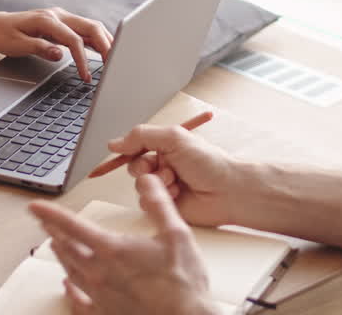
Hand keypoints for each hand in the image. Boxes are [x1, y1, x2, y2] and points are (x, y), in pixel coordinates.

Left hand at [0, 7, 112, 80]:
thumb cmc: (3, 35)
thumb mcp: (16, 45)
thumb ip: (39, 48)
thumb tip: (60, 54)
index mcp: (47, 20)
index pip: (74, 39)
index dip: (84, 59)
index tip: (87, 78)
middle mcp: (58, 16)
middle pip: (91, 27)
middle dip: (106, 45)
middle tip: (115, 66)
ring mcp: (62, 18)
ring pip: (91, 27)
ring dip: (105, 42)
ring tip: (114, 61)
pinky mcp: (63, 24)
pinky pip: (85, 31)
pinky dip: (97, 41)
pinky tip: (104, 52)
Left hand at [27, 175, 220, 314]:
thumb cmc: (183, 284)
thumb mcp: (177, 234)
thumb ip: (159, 204)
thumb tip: (149, 180)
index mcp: (113, 250)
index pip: (72, 226)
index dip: (50, 213)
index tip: (35, 206)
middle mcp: (100, 273)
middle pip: (66, 248)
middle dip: (54, 231)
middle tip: (45, 222)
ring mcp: (100, 295)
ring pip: (70, 271)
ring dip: (61, 255)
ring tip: (56, 245)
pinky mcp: (104, 313)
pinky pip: (78, 302)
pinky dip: (69, 291)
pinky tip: (67, 286)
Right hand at [109, 123, 241, 226]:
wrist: (227, 191)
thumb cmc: (208, 162)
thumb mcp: (174, 138)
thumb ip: (142, 136)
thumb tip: (114, 143)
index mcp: (166, 147)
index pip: (137, 146)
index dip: (128, 149)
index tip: (120, 151)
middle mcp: (163, 165)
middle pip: (134, 166)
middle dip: (144, 167)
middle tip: (160, 167)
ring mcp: (164, 186)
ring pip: (139, 185)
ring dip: (156, 181)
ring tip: (174, 181)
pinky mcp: (165, 205)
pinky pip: (146, 202)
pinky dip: (160, 196)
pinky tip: (177, 194)